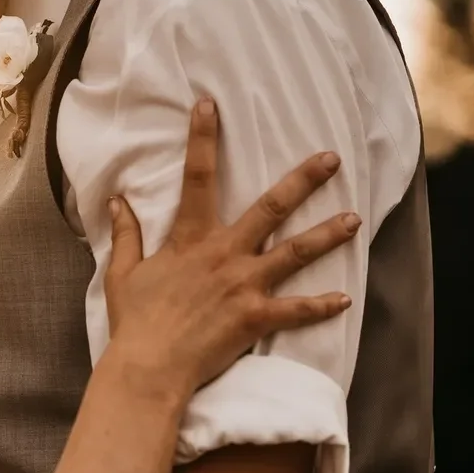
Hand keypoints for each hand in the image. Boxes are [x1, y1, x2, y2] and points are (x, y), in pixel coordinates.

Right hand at [105, 99, 356, 391]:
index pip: (197, 177)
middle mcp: (225, 254)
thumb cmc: (134, 321)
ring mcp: (244, 285)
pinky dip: (320, 306)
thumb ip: (126, 234)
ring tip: (355, 220)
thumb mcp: (122, 273)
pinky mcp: (255, 318)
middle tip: (331, 159)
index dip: (202, 138)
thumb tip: (118, 201)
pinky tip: (344, 299)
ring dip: (327, 235)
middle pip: (271, 207)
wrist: (149, 367)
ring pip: (295, 253)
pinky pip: (295, 310)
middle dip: (303, 181)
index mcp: (191, 239)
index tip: (210, 105)